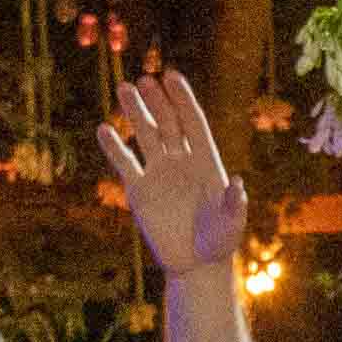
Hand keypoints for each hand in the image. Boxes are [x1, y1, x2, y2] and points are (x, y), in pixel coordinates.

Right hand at [94, 71, 249, 276]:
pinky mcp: (139, 191)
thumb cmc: (219, 243)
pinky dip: (115, 148)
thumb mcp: (231, 224)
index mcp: (205, 160)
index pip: (192, 122)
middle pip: (167, 123)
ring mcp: (158, 173)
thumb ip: (233, 204)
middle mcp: (180, 160)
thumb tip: (237, 184)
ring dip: (135, 112)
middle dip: (158, 101)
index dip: (183, 99)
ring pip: (145, 135)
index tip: (172, 76)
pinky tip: (104, 130)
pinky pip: (125, 164)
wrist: (195, 265)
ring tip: (124, 88)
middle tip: (145, 80)